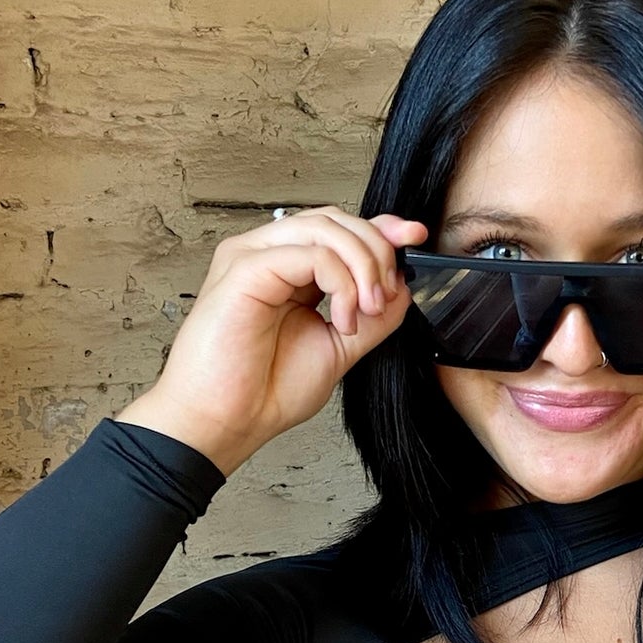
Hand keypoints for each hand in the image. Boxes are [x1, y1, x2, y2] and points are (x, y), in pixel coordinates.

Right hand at [115, 205, 427, 474]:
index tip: (415, 238)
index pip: (338, 229)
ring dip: (362, 265)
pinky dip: (340, 282)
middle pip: (335, 220)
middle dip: (377, 250)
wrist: (227, 422)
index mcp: (287, 270)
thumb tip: (403, 286)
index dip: (380, 228)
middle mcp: (268, 256)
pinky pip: (310, 253)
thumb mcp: (338, 347)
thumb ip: (371, 315)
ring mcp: (252, 257)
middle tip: (385, 297)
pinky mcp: (245, 269)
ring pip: (325, 227)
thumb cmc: (264, 391)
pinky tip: (341, 318)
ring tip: (366, 310)